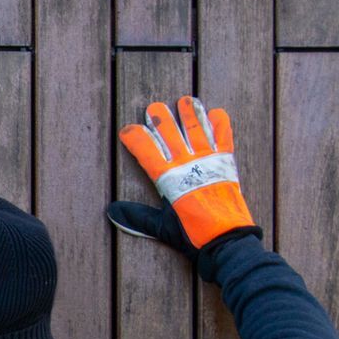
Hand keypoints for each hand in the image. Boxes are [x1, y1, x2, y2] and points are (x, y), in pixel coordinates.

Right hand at [109, 95, 260, 276]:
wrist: (226, 239)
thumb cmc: (192, 234)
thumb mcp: (161, 227)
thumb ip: (138, 216)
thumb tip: (112, 211)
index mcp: (169, 178)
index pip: (147, 152)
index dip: (136, 139)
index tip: (128, 130)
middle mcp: (187, 164)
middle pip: (171, 134)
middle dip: (161, 119)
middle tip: (154, 107)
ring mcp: (208, 161)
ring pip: (196, 130)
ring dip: (190, 114)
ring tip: (185, 99)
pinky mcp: (226, 164)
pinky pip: (223, 138)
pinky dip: (221, 125)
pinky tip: (217, 113)